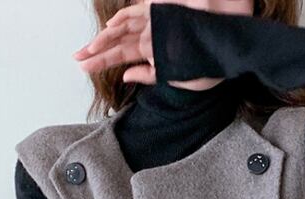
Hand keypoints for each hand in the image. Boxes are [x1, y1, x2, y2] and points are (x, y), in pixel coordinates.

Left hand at [72, 1, 252, 86]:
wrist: (228, 40)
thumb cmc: (208, 59)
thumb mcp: (179, 78)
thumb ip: (151, 76)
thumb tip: (126, 76)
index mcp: (153, 52)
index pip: (122, 56)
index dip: (102, 61)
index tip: (85, 67)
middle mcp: (149, 36)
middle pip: (116, 44)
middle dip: (95, 54)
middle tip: (75, 60)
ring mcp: (154, 24)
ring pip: (121, 32)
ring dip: (102, 42)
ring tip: (84, 52)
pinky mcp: (160, 14)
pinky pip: (136, 17)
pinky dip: (121, 24)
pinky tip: (107, 31)